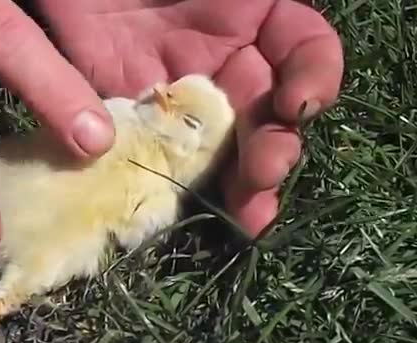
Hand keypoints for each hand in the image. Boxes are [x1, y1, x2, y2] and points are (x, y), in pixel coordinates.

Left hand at [37, 0, 343, 235]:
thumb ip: (253, 5)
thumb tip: (291, 67)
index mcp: (250, 19)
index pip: (304, 51)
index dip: (315, 77)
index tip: (298, 103)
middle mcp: (222, 64)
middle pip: (266, 117)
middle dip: (274, 150)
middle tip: (263, 174)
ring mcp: (178, 99)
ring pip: (222, 150)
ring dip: (241, 185)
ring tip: (248, 214)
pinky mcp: (134, 123)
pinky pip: (163, 160)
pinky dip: (178, 187)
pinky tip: (190, 208)